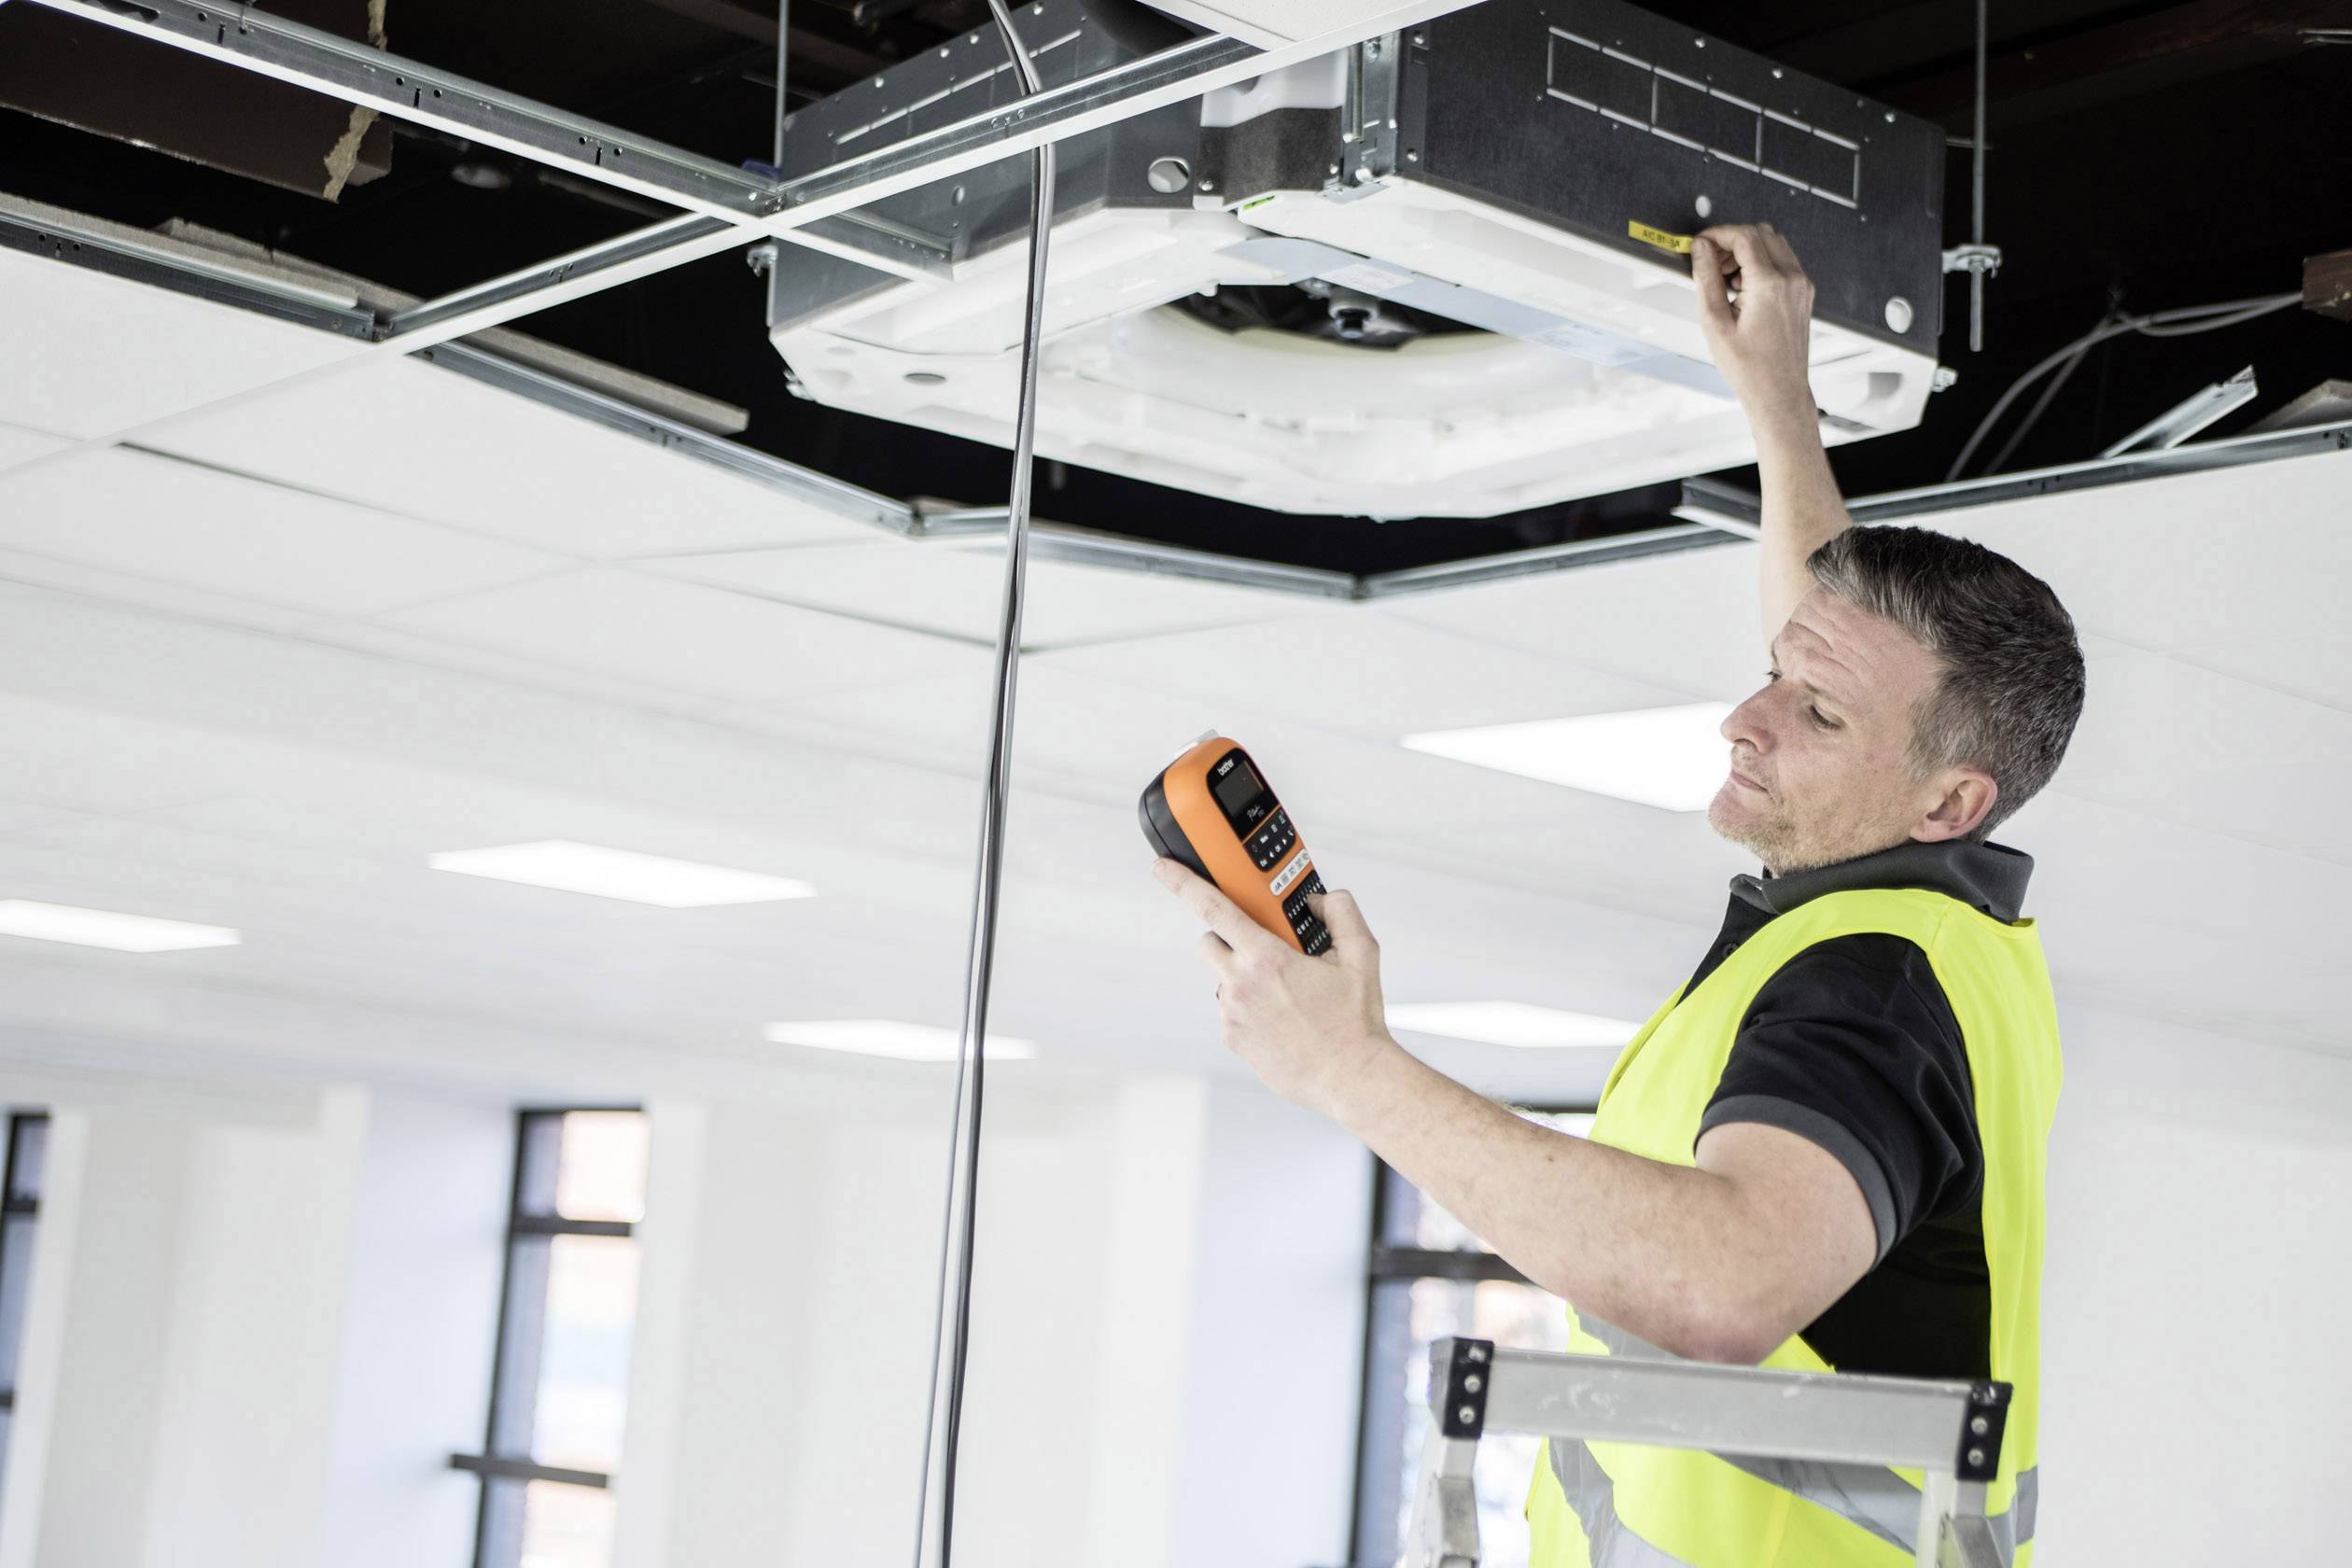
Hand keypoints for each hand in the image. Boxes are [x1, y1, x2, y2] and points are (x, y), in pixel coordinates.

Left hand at [1150, 857, 1395, 1118]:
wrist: (1350, 1078)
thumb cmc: (1355, 1021)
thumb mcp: (1362, 955)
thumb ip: (1341, 913)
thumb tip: (1318, 901)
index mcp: (1266, 957)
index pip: (1213, 908)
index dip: (1182, 883)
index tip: (1162, 868)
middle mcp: (1240, 983)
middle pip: (1209, 941)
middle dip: (1229, 937)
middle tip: (1264, 948)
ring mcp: (1232, 1013)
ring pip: (1221, 977)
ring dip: (1242, 974)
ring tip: (1284, 993)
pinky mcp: (1232, 1039)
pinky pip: (1229, 1009)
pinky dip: (1248, 1006)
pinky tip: (1280, 1017)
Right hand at [1692, 223, 1816, 412]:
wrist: (1778, 392)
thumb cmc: (1749, 368)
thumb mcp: (1715, 322)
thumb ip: (1706, 278)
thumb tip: (1701, 249)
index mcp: (1770, 285)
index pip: (1743, 236)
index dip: (1717, 234)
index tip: (1700, 244)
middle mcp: (1792, 279)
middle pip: (1761, 233)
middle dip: (1732, 240)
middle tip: (1710, 261)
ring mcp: (1801, 285)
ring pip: (1774, 243)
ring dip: (1747, 250)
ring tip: (1725, 277)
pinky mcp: (1803, 292)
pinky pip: (1783, 261)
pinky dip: (1761, 262)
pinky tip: (1743, 287)